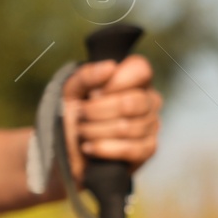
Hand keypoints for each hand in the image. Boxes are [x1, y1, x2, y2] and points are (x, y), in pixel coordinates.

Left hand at [62, 54, 161, 179]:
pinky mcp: (148, 149)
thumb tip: (110, 67)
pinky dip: (103, 149)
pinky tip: (89, 147)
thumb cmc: (72, 115)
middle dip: (96, 111)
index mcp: (134, 80)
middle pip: (131, 102)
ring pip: (128, 128)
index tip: (92, 94)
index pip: (140, 69)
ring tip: (82, 132)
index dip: (114, 82)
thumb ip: (86, 75)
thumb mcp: (71, 91)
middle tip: (80, 115)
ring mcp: (151, 125)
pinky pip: (132, 149)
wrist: (66, 149)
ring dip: (94, 131)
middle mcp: (148, 100)